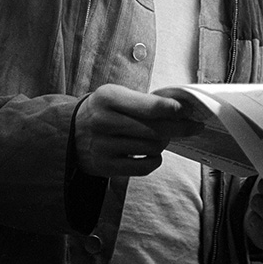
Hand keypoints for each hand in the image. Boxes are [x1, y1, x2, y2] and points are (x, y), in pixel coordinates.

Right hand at [74, 84, 201, 177]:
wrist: (69, 132)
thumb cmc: (103, 111)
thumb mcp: (117, 96)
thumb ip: (145, 101)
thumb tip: (181, 110)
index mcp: (108, 98)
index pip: (149, 106)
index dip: (173, 110)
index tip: (188, 111)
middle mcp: (104, 121)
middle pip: (155, 129)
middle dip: (179, 128)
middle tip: (193, 126)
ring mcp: (103, 146)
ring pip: (152, 148)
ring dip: (163, 143)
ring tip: (159, 137)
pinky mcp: (105, 166)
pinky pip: (144, 167)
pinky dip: (155, 160)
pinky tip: (151, 153)